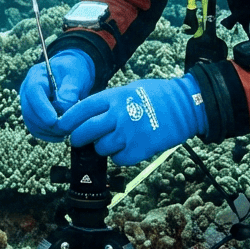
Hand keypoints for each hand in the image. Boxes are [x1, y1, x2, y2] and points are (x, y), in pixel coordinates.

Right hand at [19, 50, 95, 141]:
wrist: (71, 75)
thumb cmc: (73, 71)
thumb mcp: (75, 75)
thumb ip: (71, 89)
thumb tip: (64, 107)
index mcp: (36, 76)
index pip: (33, 92)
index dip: (41, 108)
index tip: (54, 120)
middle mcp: (27, 90)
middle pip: (29, 111)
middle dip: (46, 124)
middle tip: (65, 129)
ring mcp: (29, 104)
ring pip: (31, 123)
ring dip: (48, 131)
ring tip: (66, 132)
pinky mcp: (34, 115)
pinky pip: (36, 129)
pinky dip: (48, 136)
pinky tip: (62, 136)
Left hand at [58, 75, 206, 165]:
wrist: (186, 106)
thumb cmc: (158, 96)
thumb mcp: (129, 89)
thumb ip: (109, 102)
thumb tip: (89, 114)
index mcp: (114, 97)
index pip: (81, 110)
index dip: (68, 120)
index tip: (63, 126)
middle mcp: (118, 115)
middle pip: (85, 132)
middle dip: (78, 138)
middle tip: (80, 140)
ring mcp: (128, 134)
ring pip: (101, 149)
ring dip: (102, 148)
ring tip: (113, 141)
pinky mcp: (139, 149)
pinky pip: (119, 159)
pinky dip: (120, 157)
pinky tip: (128, 148)